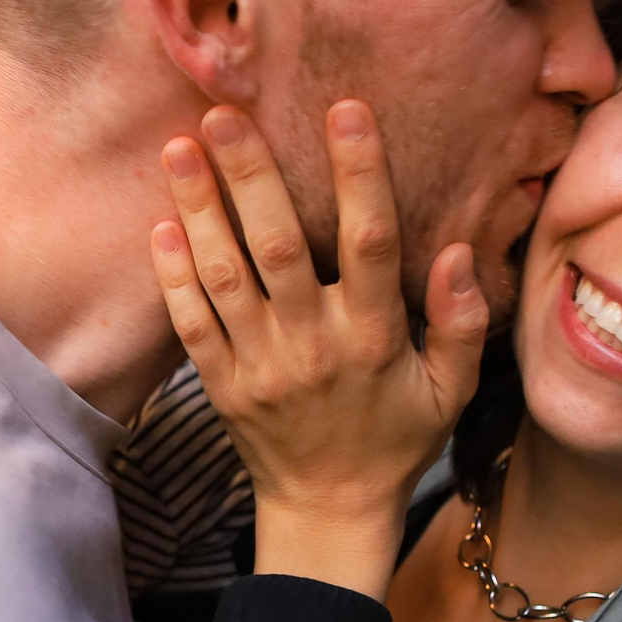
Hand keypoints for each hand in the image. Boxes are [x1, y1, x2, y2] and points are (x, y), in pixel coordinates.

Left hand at [153, 101, 486, 599]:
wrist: (328, 510)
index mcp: (372, 338)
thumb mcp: (451, 390)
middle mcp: (312, 345)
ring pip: (223, 277)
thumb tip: (458, 252)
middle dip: (251, 176)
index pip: (369, 243)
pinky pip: (190, 323)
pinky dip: (172, 274)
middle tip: (225, 112)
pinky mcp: (219, 384)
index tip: (346, 111)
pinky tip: (160, 223)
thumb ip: (461, 321)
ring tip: (180, 147)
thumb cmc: (397, 439)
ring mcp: (258, 365)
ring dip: (199, 209)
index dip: (359, 175)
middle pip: (279, 248)